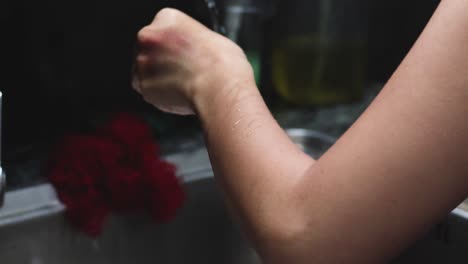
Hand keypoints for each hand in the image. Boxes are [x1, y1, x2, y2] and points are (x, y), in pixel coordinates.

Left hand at [132, 8, 254, 114]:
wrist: (218, 86)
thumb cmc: (220, 63)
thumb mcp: (209, 37)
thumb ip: (190, 41)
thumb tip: (190, 51)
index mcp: (167, 18)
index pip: (162, 28)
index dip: (173, 44)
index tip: (182, 53)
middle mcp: (149, 37)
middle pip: (150, 48)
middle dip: (162, 60)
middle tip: (183, 70)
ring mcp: (143, 62)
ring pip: (146, 70)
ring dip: (160, 77)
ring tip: (183, 84)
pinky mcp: (143, 85)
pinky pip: (148, 90)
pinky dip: (160, 94)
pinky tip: (178, 94)